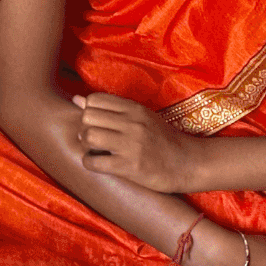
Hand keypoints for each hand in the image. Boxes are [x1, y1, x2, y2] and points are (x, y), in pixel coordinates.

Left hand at [74, 93, 204, 191]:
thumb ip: (111, 108)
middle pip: (87, 117)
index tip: (97, 123)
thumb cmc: (163, 139)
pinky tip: (100, 163)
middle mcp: (133, 123)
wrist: (188, 163)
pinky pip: (93, 161)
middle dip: (85, 128)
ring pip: (88, 136)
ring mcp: (131, 145)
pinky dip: (90, 163)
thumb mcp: (142, 117)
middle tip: (94, 138)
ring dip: (86, 145)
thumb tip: (76, 99)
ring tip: (96, 150)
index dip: (89, 111)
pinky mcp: (129, 167)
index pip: (95, 99)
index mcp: (135, 108)